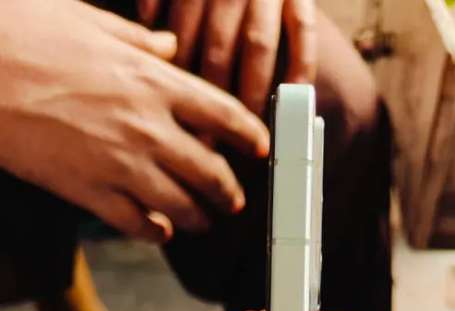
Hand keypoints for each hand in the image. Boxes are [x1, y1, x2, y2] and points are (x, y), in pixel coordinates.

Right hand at [0, 0, 268, 240]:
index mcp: (153, 81)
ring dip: (197, 218)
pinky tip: (160, 232)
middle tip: (233, 199)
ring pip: (180, 205)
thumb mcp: (90, 21)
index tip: (260, 148)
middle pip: (210, 171)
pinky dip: (155, 232)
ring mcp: (121, 164)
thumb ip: (137, 40)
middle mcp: (147, 127)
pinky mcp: (90, 192)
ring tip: (202, 221)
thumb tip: (166, 47)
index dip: (250, 136)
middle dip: (228, 190)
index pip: (223, 114)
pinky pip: (137, 224)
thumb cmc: (25, 35)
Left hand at [140, 0, 316, 114]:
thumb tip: (146, 21)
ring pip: (258, 46)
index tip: (175, 120)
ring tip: (247, 131)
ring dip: (252, 92)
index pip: (183, 34)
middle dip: (212, 98)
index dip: (179, 79)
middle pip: (219, 46)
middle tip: (208, 141)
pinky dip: (299, 67)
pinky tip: (291, 97)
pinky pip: (303, 34)